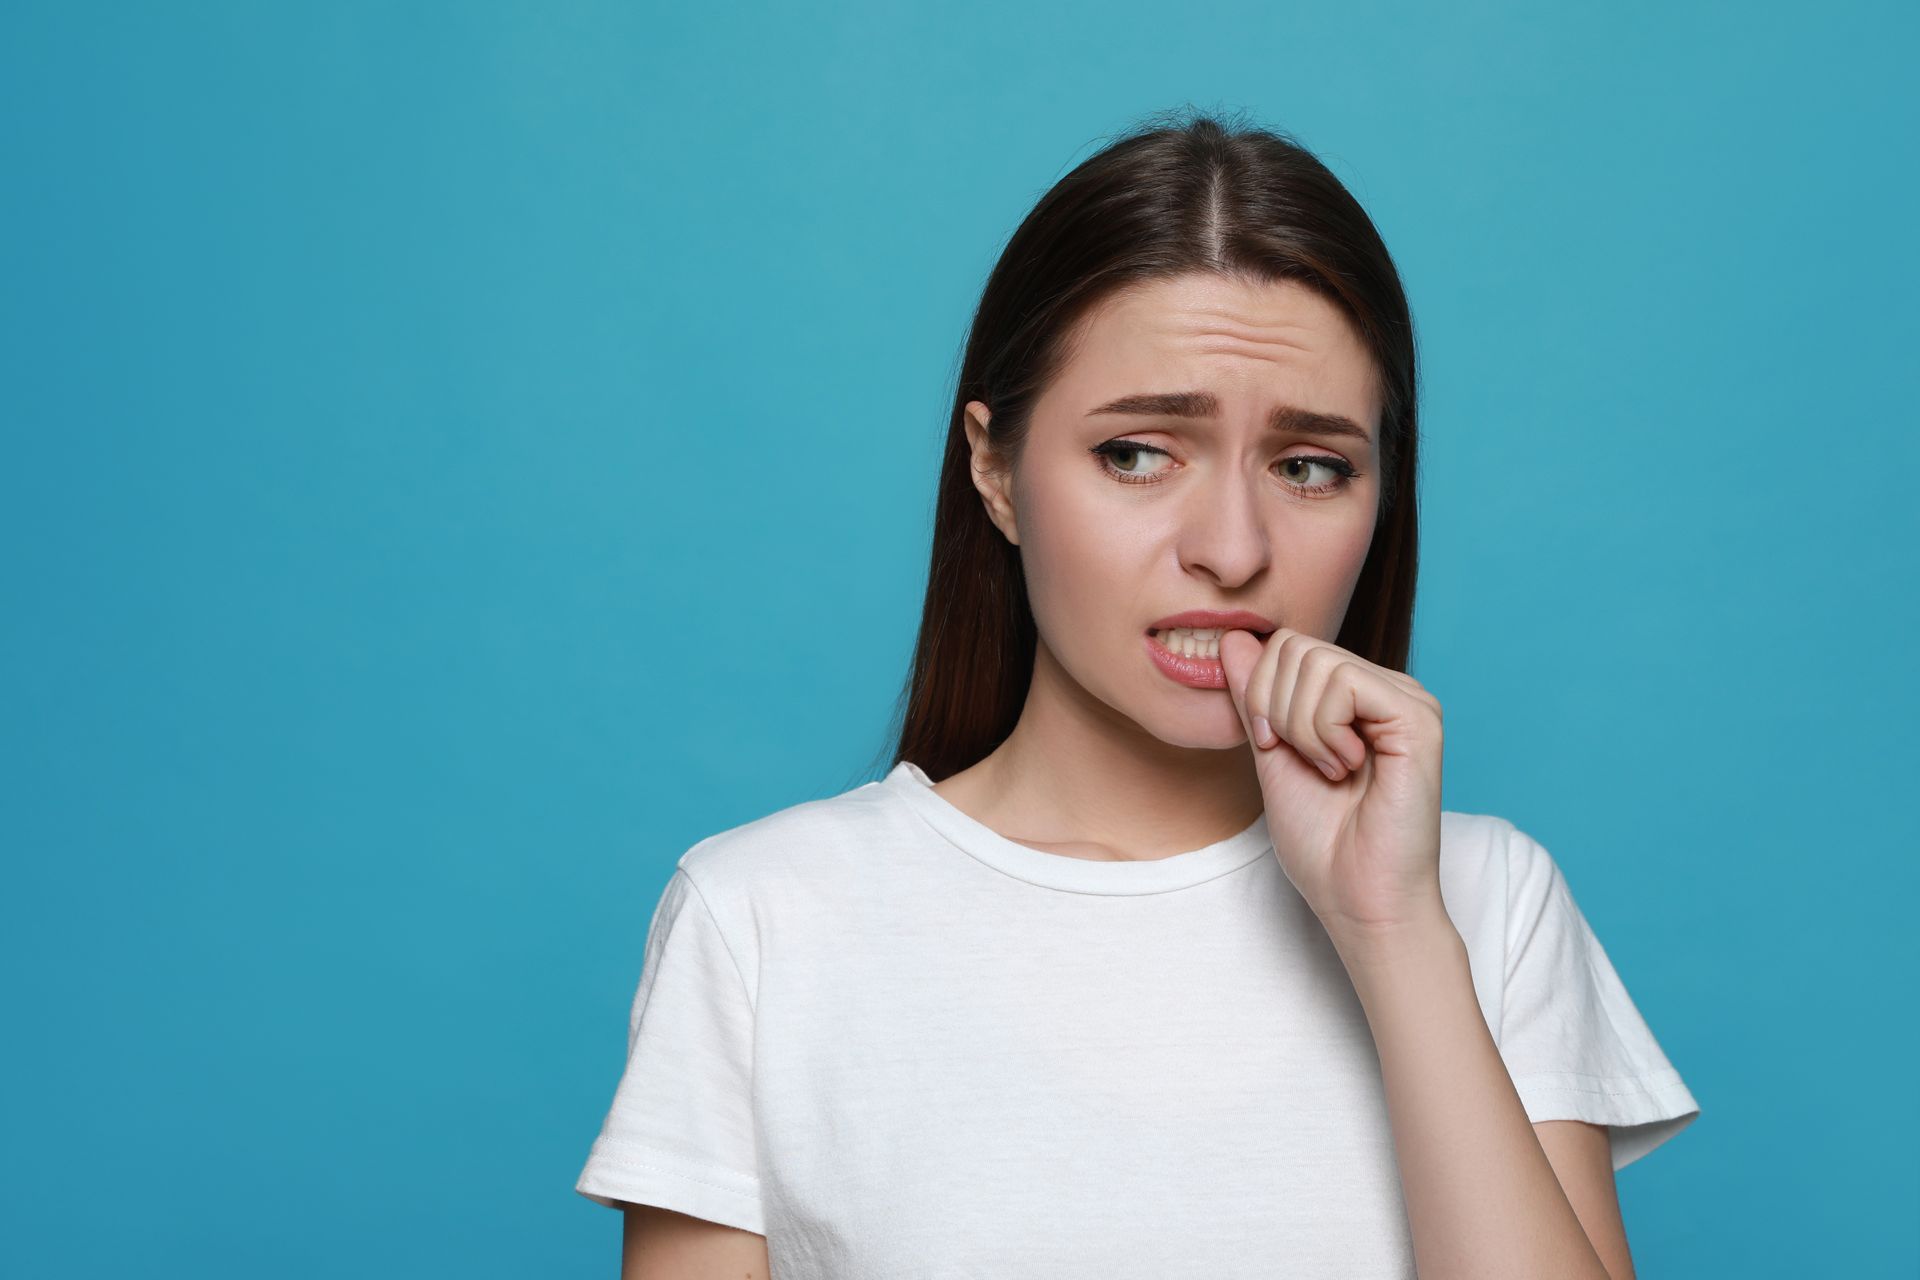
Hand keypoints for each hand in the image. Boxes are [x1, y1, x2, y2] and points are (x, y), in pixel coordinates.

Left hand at [1218, 627, 1447, 945]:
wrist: (1360, 899)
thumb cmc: (1323, 843)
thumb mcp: (1271, 755)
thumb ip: (1255, 697)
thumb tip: (1233, 637)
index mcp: (1355, 695)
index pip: (1285, 646)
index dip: (1258, 693)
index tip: (1272, 747)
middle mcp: (1386, 688)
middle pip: (1295, 647)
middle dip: (1274, 709)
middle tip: (1302, 761)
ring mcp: (1407, 699)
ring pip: (1315, 661)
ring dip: (1301, 727)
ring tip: (1331, 771)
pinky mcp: (1418, 717)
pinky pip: (1344, 684)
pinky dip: (1324, 731)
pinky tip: (1348, 768)